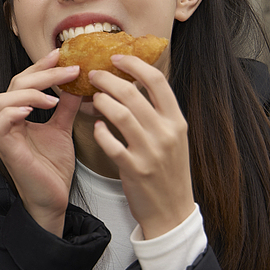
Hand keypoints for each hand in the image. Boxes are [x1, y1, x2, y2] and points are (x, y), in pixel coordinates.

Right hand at [0, 49, 82, 234]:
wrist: (53, 199)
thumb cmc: (53, 169)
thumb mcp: (63, 130)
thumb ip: (67, 107)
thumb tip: (79, 84)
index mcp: (20, 114)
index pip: (26, 81)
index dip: (41, 66)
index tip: (61, 54)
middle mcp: (8, 121)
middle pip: (15, 84)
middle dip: (42, 73)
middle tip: (68, 68)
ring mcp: (3, 134)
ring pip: (3, 99)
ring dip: (29, 92)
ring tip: (53, 96)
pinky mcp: (3, 148)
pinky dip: (13, 112)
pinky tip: (33, 109)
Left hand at [87, 56, 196, 238]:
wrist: (172, 212)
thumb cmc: (168, 172)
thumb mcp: (173, 139)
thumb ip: (157, 114)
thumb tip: (134, 85)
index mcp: (177, 121)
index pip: (157, 80)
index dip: (134, 64)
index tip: (116, 58)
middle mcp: (166, 133)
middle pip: (132, 93)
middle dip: (107, 79)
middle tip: (93, 75)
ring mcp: (151, 151)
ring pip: (119, 114)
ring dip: (101, 101)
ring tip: (92, 98)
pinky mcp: (134, 169)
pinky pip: (111, 143)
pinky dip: (100, 132)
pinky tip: (96, 128)